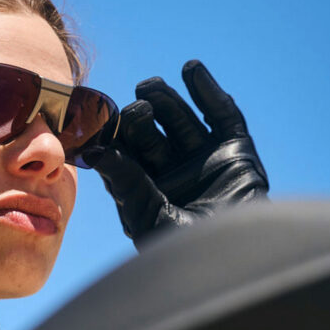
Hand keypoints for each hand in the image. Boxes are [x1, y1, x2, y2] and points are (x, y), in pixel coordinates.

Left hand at [87, 60, 268, 249]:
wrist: (235, 258)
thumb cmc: (183, 248)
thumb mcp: (146, 213)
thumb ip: (124, 181)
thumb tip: (93, 151)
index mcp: (145, 190)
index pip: (125, 153)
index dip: (115, 136)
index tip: (101, 121)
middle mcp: (172, 172)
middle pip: (150, 133)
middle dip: (140, 116)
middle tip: (136, 107)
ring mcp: (203, 160)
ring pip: (181, 120)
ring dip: (165, 99)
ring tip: (150, 85)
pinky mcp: (236, 152)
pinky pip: (222, 116)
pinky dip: (208, 92)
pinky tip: (191, 70)